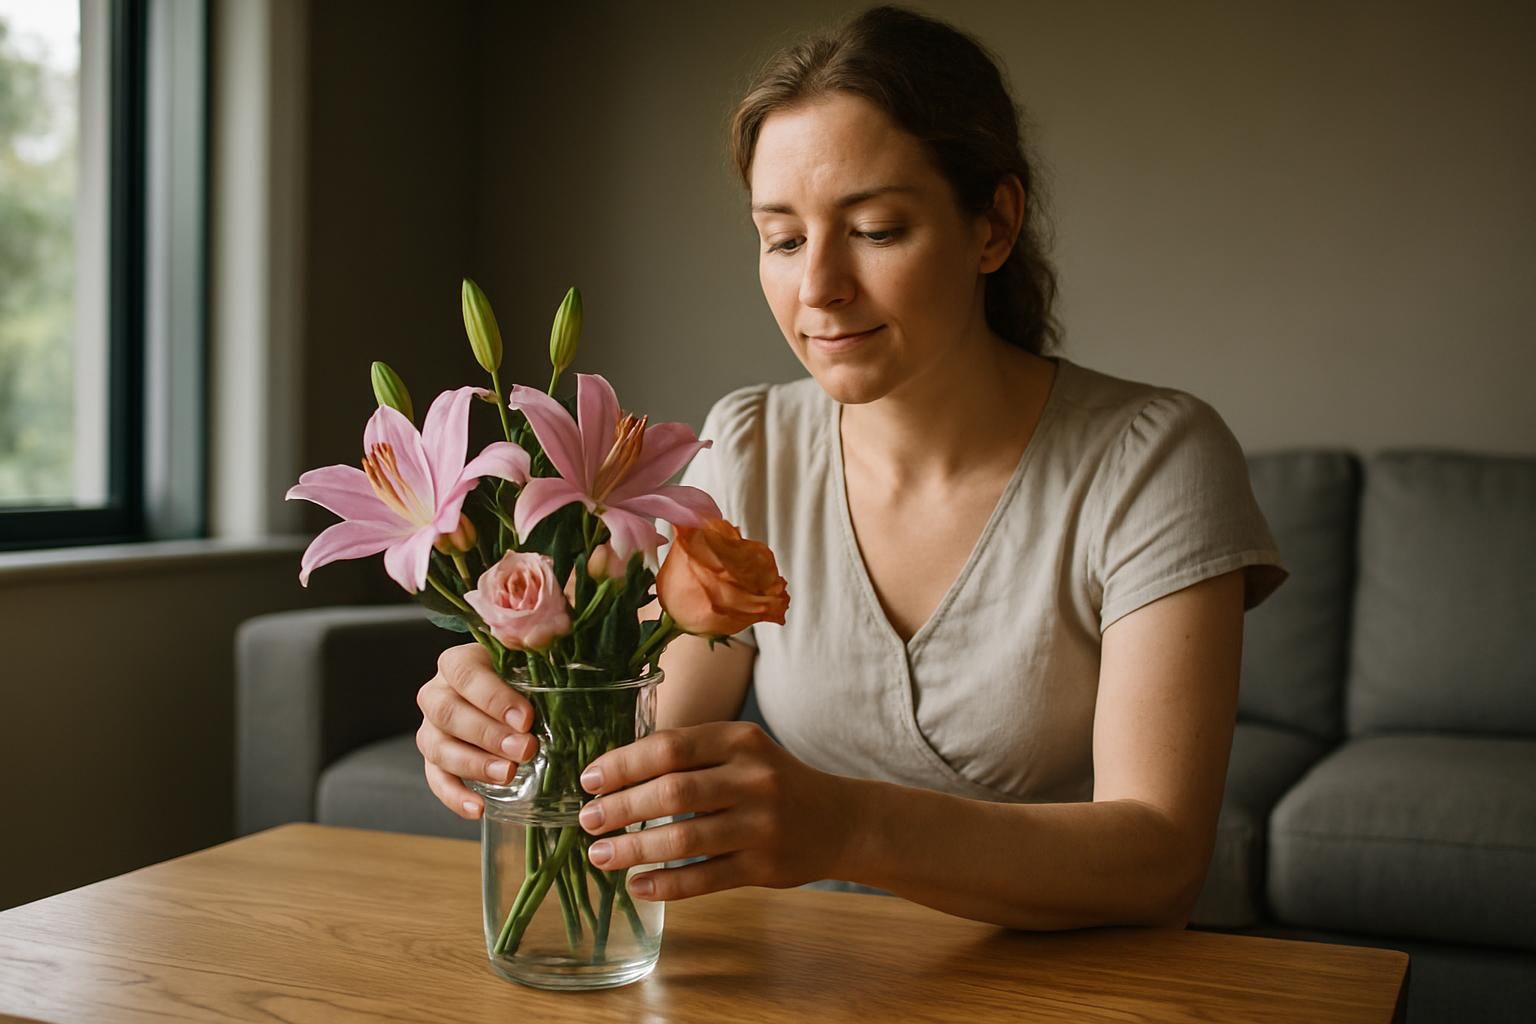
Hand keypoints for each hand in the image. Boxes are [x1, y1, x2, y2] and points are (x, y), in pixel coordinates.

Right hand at [415, 642, 539, 818]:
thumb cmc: (528, 670)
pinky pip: (437, 780)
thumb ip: (540, 643)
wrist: (518, 692)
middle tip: (525, 749)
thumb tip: (538, 636)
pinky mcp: (436, 760)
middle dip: (487, 734)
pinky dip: (454, 797)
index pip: (465, 674)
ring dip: (473, 764)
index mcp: (459, 662)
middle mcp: (437, 693)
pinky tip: (478, 809)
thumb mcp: (536, 653)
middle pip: (448, 713)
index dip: (492, 697)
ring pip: (438, 747)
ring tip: (509, 774)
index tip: (526, 718)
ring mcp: (432, 729)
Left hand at [575, 721, 855, 900]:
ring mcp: (761, 825)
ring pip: (684, 839)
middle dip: (621, 808)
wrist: (841, 820)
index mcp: (740, 740)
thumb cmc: (775, 781)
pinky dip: (665, 885)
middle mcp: (753, 778)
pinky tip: (637, 886)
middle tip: (587, 820)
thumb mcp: (742, 750)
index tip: (589, 781)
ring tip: (600, 855)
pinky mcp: (765, 867)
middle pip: (672, 792)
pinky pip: (704, 879)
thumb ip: (692, 755)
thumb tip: (615, 774)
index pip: (670, 747)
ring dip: (634, 850)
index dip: (623, 764)